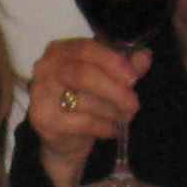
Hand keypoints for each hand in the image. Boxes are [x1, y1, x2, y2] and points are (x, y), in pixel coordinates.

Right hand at [22, 36, 148, 186]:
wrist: (65, 138)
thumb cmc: (86, 101)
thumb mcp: (109, 80)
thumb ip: (126, 67)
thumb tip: (145, 56)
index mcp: (60, 50)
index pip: (87, 49)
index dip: (112, 62)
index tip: (133, 77)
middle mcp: (45, 67)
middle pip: (84, 74)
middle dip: (114, 90)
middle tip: (134, 103)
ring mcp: (41, 93)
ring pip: (84, 101)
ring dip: (111, 111)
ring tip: (124, 118)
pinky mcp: (43, 118)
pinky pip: (82, 122)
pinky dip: (103, 127)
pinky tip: (112, 130)